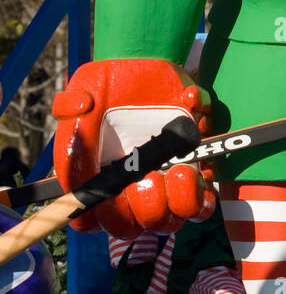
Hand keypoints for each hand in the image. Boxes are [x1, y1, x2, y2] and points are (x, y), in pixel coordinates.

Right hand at [52, 59, 212, 237]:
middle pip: (140, 227)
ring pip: (176, 219)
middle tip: (152, 177)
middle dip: (148, 208)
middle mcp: (132, 189)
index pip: (97, 221)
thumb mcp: (83, 94)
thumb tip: (78, 125)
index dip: (107, 216)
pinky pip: (204, 201)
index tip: (114, 194)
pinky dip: (206, 186)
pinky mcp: (195, 171)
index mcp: (100, 181)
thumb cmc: (108, 85)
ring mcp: (164, 184)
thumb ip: (71, 112)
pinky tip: (201, 158)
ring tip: (181, 170)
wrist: (143, 66)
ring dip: (181, 202)